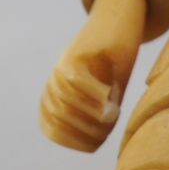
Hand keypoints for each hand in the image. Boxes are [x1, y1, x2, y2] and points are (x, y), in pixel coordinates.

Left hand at [40, 0, 146, 152]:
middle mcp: (52, 87)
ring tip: (113, 109)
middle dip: (89, 126)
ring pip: (66, 102)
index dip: (80, 139)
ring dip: (93, 112)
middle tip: (111, 120)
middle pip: (62, 119)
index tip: (102, 134)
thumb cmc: (112, 70)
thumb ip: (99, 121)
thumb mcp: (106, 100)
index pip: (54, 132)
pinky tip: (111, 95)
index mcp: (53, 101)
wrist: (116, 29)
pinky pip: (74, 81)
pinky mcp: (71, 57)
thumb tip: (96, 138)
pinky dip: (94, 93)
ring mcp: (58, 72)